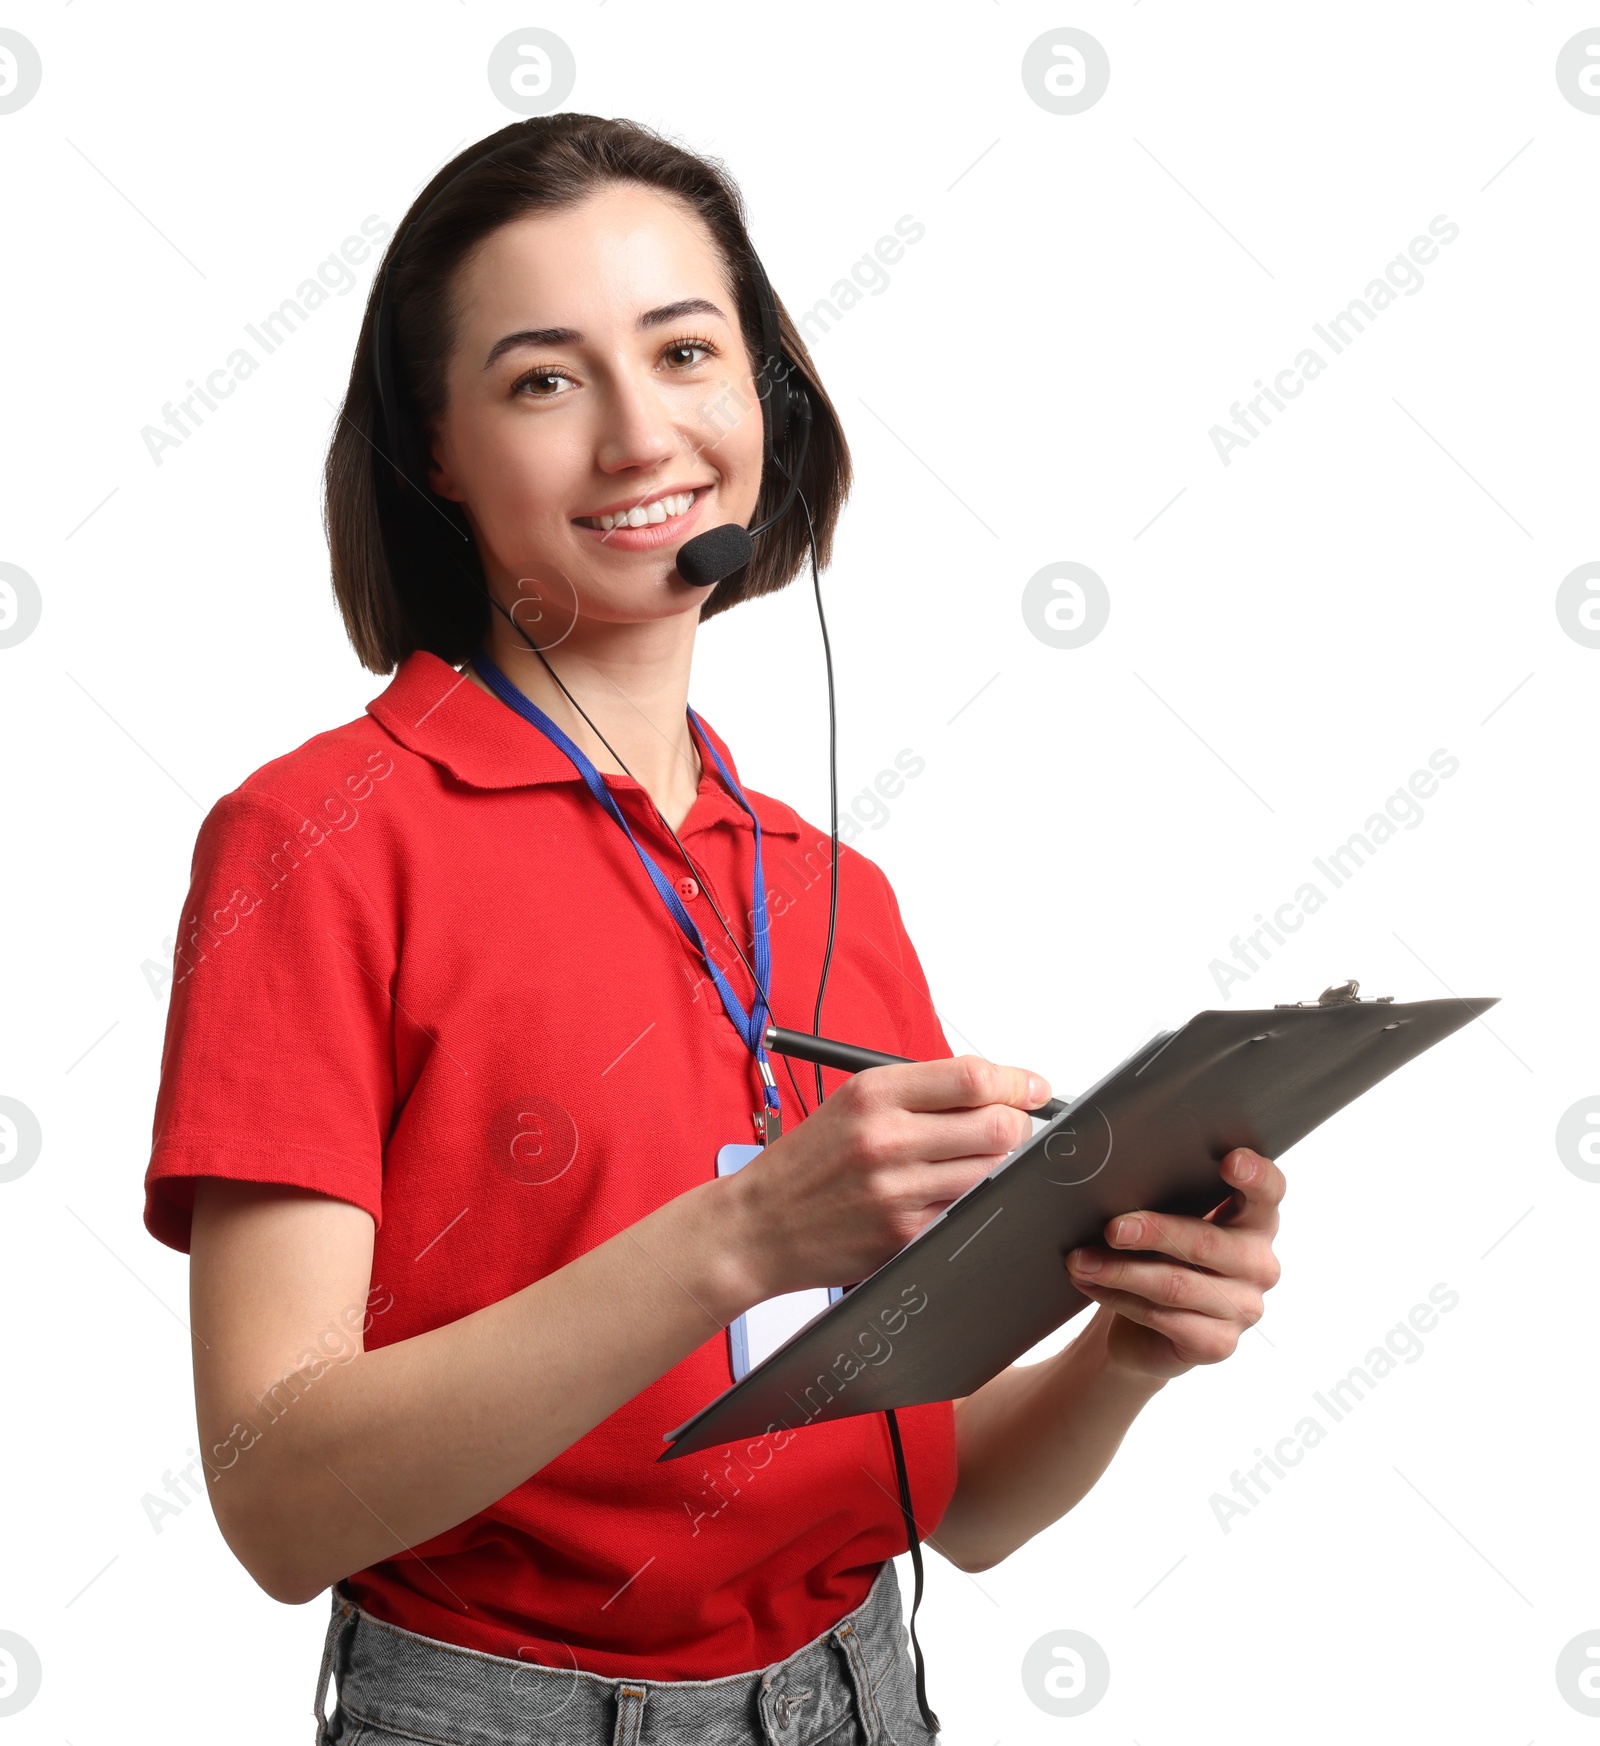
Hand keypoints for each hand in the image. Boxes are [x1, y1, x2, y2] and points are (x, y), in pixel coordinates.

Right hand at [724, 1055, 1049, 1301]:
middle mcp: (885, 1137)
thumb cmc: (808, 1163)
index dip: (1016, 1083)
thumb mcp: (852, 1104)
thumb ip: (920, 1092)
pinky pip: (965, 1211)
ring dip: (994, 1167)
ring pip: (989, 1172)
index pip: (972, 1078)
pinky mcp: (904, 1234)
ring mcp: (896, 1190)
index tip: (1032, 1089)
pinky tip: (944, 1195)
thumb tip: (995, 1089)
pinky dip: (968, 1201)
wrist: (757, 1226)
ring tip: (966, 1164)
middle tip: (1009, 1128)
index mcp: (873, 1092)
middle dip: (1015, 1126)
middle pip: (996, 1126)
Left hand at [1064, 1147, 1283, 1381]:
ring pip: (1175, 1285)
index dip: (1254, 1175)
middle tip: (1112, 1228)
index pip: (1268, 1191)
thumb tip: (1116, 1181)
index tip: (1230, 1161)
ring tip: (1081, 1260)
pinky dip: (1119, 1298)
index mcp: (1255, 1221)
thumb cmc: (1161, 1257)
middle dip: (1153, 1232)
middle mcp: (1259, 1264)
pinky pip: (1163, 1318)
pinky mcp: (1218, 1343)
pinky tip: (1091, 1284)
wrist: (1148, 1328)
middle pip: (1206, 1242)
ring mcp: (1244, 1308)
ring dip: (1120, 1271)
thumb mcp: (1169, 1221)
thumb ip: (1166, 1199)